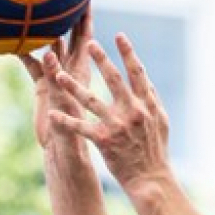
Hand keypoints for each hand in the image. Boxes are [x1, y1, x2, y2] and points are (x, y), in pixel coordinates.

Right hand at [20, 8, 94, 148]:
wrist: (64, 152)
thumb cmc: (76, 137)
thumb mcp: (70, 115)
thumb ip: (58, 93)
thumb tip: (53, 74)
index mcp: (82, 72)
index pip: (85, 38)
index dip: (85, 18)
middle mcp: (70, 71)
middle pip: (68, 36)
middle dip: (66, 15)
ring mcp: (56, 76)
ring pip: (49, 46)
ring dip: (44, 30)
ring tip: (36, 9)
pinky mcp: (43, 86)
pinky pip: (32, 64)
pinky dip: (24, 52)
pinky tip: (14, 40)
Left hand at [50, 33, 171, 193]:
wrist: (151, 179)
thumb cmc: (156, 149)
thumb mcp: (161, 121)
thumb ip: (152, 99)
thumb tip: (145, 79)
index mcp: (147, 104)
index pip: (138, 73)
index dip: (128, 53)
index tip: (119, 36)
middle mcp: (133, 111)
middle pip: (114, 80)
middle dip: (101, 60)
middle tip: (89, 42)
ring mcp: (118, 126)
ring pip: (91, 101)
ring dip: (73, 87)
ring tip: (59, 75)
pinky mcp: (104, 141)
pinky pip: (81, 127)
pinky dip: (66, 121)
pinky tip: (53, 113)